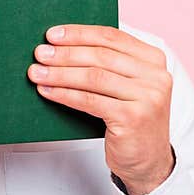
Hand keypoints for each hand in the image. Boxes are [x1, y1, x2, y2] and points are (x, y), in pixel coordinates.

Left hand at [27, 24, 173, 194]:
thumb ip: (107, 64)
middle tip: (40, 53)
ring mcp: (148, 97)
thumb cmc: (130, 118)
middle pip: (101, 56)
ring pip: (94, 77)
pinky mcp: (134, 118)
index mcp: (154, 59)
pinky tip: (48, 90)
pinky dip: (64, 94)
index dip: (79, 33)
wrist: (148, 161)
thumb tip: (61, 45)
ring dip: (60, 73)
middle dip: (65, 53)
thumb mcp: (126, 85)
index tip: (52, 34)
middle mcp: (156, 75)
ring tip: (37, 72)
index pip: (112, 37)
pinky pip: (90, 100)